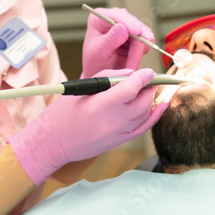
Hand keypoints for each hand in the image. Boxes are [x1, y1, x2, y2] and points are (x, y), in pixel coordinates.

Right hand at [8, 68, 168, 184]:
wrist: (52, 143)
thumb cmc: (62, 113)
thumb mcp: (82, 89)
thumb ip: (108, 78)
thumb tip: (131, 74)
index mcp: (99, 105)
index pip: (131, 88)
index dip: (143, 77)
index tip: (148, 71)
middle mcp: (111, 121)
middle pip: (142, 102)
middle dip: (149, 88)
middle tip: (147, 80)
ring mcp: (117, 134)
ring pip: (145, 114)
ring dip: (150, 100)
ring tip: (147, 90)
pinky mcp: (119, 142)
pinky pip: (143, 128)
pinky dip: (154, 116)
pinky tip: (162, 106)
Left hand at [81, 8, 155, 76]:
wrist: (100, 73)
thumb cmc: (93, 62)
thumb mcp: (98, 52)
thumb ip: (110, 39)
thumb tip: (123, 27)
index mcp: (99, 18)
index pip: (117, 15)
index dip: (128, 23)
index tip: (137, 32)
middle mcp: (113, 19)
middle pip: (133, 24)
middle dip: (137, 42)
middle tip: (135, 58)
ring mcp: (125, 26)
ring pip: (142, 33)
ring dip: (139, 51)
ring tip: (131, 65)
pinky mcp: (134, 35)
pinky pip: (145, 41)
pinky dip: (142, 52)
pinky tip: (133, 60)